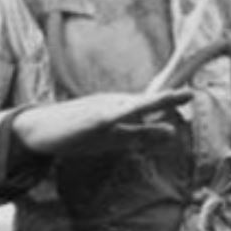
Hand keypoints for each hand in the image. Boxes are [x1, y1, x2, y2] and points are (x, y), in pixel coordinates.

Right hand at [11, 88, 192, 159]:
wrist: (40, 129)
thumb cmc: (77, 132)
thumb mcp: (114, 137)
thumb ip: (143, 134)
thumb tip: (172, 133)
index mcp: (122, 108)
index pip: (150, 104)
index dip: (170, 99)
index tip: (190, 94)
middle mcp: (113, 104)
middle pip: (144, 102)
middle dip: (164, 99)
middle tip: (189, 93)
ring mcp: (100, 110)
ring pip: (128, 107)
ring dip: (147, 103)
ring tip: (168, 98)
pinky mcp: (86, 121)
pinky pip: (105, 118)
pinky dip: (116, 116)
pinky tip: (123, 115)